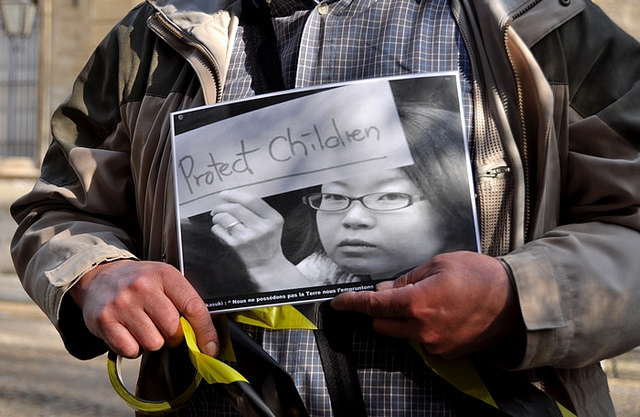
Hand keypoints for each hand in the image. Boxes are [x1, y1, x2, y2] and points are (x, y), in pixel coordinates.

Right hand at [69, 260, 217, 357]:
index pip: (194, 307)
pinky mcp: (104, 320)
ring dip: (153, 342)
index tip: (211, 348)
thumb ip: (185, 301)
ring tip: (144, 327)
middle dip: (174, 337)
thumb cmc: (139, 282)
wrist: (99, 276)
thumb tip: (209, 332)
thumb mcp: (164, 279)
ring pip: (153, 343)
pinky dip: (133, 348)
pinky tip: (129, 333)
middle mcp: (143, 287)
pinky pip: (130, 350)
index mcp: (164, 274)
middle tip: (165, 328)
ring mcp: (122, 304)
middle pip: (174, 329)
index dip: (206, 332)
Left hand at [210, 190, 285, 270]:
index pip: (251, 200)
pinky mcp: (236, 246)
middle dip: (222, 205)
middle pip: (235, 207)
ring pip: (225, 218)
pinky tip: (220, 229)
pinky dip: (216, 227)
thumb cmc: (267, 242)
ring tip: (217, 218)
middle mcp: (261, 228)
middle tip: (217, 207)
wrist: (267, 265)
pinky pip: (218, 230)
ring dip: (217, 216)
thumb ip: (258, 209)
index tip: (225, 194)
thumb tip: (233, 197)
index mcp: (273, 219)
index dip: (235, 194)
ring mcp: (248, 237)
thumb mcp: (272, 223)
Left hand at [331, 251, 519, 357]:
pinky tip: (440, 313)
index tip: (338, 303)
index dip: (352, 303)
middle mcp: (422, 329)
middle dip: (381, 309)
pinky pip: (421, 340)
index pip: (373, 306)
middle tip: (397, 291)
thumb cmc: (480, 276)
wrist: (515, 300)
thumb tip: (385, 289)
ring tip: (428, 300)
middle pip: (382, 324)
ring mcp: (435, 344)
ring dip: (402, 319)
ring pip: (401, 333)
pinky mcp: (446, 352)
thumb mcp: (438, 264)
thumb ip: (406, 279)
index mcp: (417, 303)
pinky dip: (420, 327)